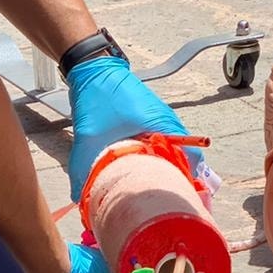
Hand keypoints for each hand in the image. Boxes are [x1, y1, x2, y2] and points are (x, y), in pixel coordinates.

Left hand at [66, 55, 199, 200]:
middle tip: (160, 204)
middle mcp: (169, 124)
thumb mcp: (88, 137)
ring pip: (174, 153)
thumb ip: (82, 170)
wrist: (94, 68)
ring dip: (165, 171)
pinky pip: (163, 146)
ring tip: (151, 192)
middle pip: (186, 160)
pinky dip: (156, 161)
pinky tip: (140, 173)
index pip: (192, 159)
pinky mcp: (153, 122)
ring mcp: (163, 122)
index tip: (172, 201)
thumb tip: (80, 200)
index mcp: (164, 126)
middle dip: (175, 182)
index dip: (185, 182)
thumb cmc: (99, 97)